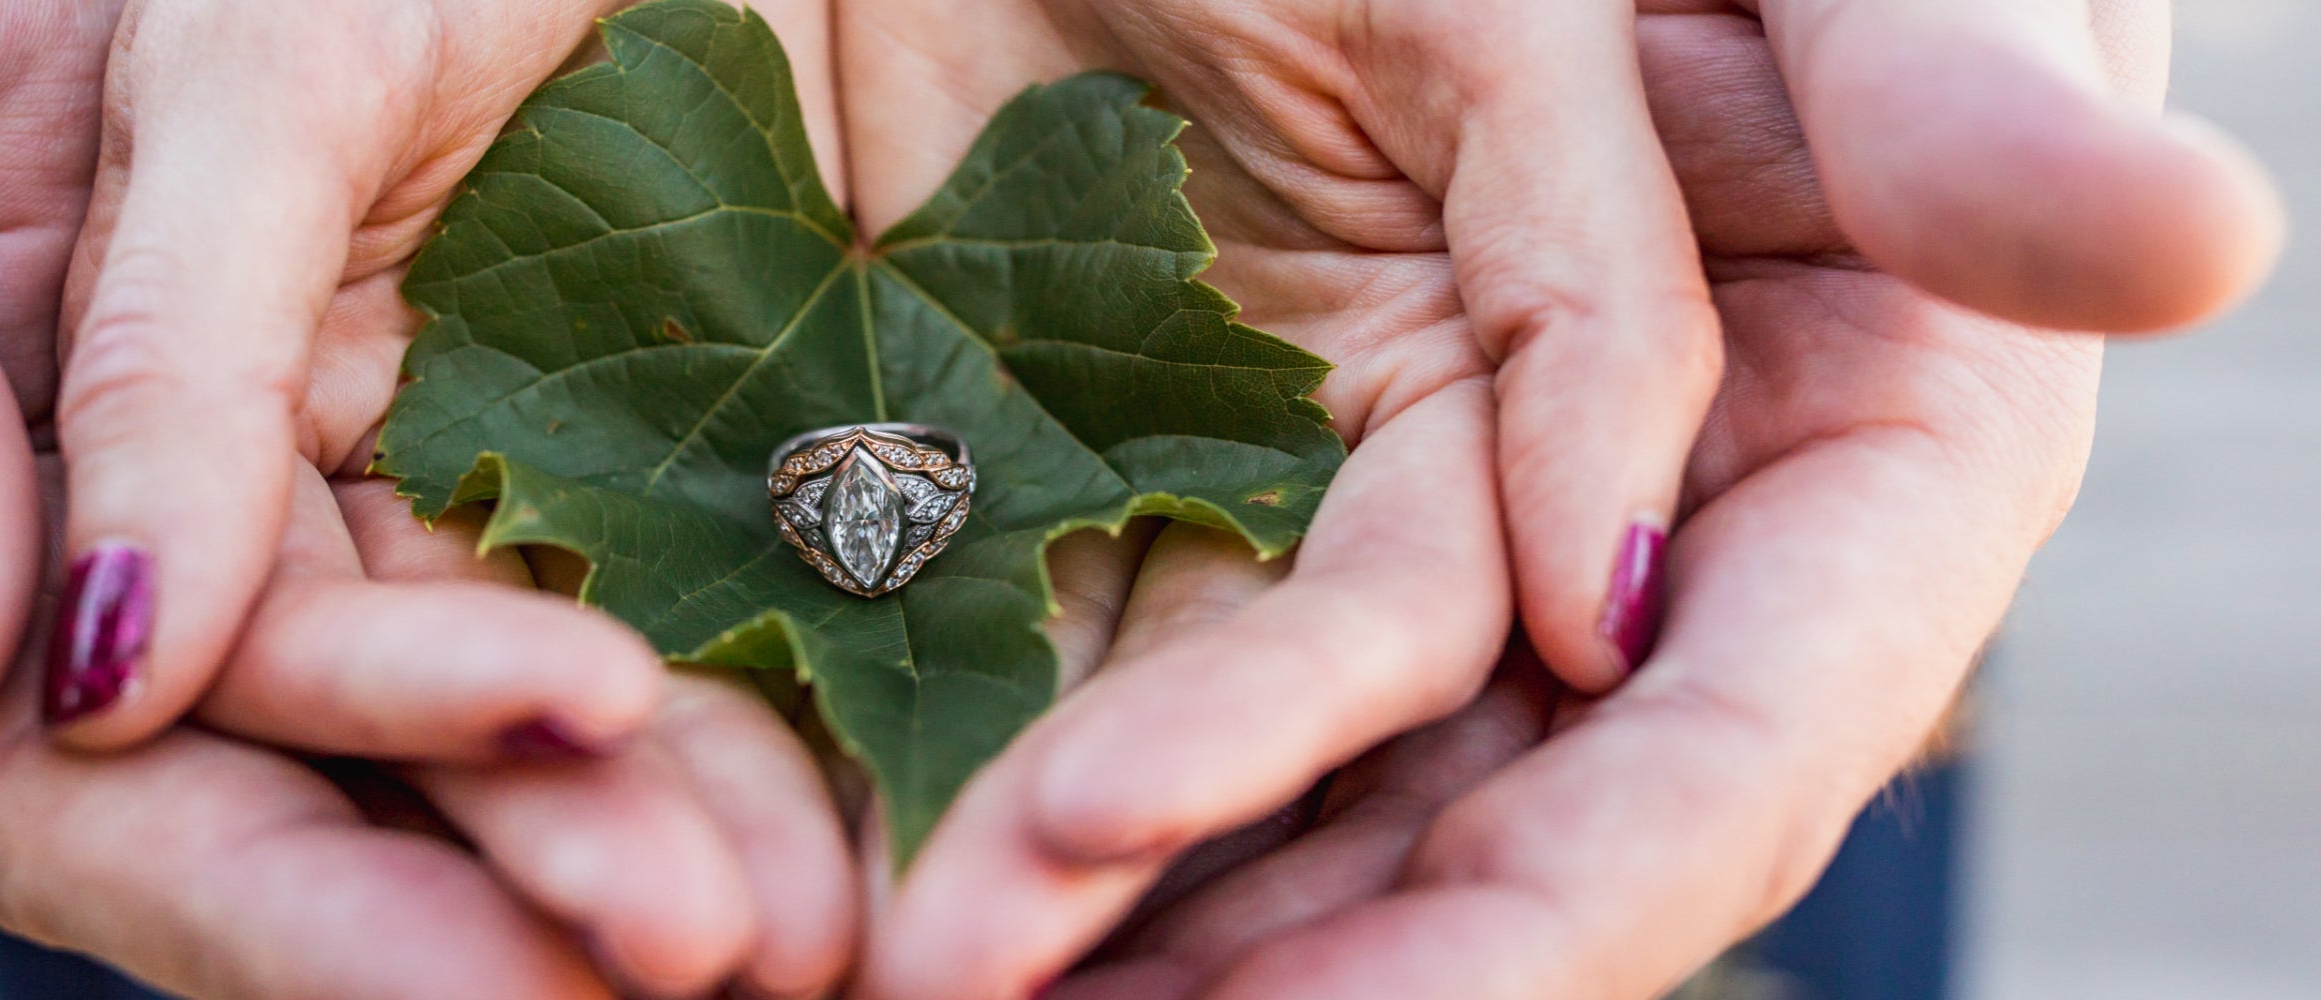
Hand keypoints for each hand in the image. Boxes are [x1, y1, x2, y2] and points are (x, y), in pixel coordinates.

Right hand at [0, 1, 855, 994]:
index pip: (17, 785)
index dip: (236, 886)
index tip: (457, 958)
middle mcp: (27, 618)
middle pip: (252, 800)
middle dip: (474, 895)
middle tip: (690, 946)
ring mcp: (224, 549)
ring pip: (408, 728)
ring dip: (597, 824)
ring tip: (795, 912)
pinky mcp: (386, 456)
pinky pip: (511, 580)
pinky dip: (651, 683)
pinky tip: (791, 778)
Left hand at [836, 0, 2280, 996]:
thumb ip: (1952, 124)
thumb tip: (2086, 306)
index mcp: (1851, 496)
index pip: (1723, 766)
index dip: (1558, 914)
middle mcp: (1622, 577)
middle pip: (1460, 841)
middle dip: (1267, 972)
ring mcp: (1411, 537)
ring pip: (1272, 791)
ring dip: (1106, 917)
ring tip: (910, 977)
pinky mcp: (1232, 463)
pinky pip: (1119, 644)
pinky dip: (1008, 757)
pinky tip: (872, 844)